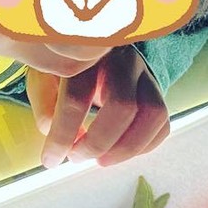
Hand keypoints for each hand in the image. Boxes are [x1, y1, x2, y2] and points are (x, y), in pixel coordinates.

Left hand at [26, 45, 170, 169]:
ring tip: (102, 159)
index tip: (51, 160)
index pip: (76, 98)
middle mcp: (122, 62)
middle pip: (123, 105)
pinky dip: (144, 146)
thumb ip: (45, 105)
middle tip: (77, 157)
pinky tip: (119, 151)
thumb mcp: (44, 79)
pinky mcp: (157, 91)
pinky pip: (162, 123)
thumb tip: (53, 132)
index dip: (63, 136)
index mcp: (87, 56)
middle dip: (99, 142)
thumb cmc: (67, 69)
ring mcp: (145, 75)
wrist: (93, 47)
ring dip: (127, 148)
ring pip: (153, 114)